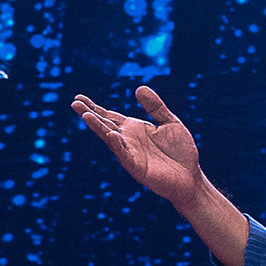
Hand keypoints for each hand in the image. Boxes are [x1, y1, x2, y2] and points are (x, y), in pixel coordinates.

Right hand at [72, 84, 207, 208]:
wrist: (191, 177)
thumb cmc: (180, 151)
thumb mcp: (170, 122)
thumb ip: (155, 107)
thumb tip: (139, 88)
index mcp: (134, 128)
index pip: (109, 116)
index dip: (94, 107)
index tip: (79, 97)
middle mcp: (128, 140)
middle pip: (105, 124)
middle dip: (90, 114)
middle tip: (74, 103)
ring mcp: (131, 153)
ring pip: (110, 138)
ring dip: (98, 128)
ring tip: (86, 116)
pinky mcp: (137, 167)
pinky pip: (124, 154)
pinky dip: (117, 144)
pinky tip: (111, 135)